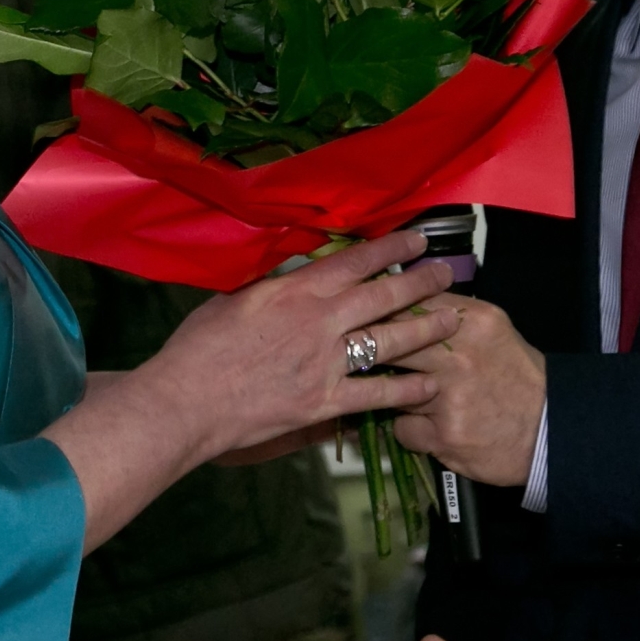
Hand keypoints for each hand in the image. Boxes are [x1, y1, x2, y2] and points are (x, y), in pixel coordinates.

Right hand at [153, 229, 459, 463]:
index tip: (415, 238)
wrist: (187, 400)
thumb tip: (294, 268)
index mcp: (295, 290)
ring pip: (390, 340)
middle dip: (421, 281)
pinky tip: (430, 383)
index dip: (390, 247)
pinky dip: (408, 389)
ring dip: (426, 328)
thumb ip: (272, 283)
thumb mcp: (234, 297)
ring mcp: (326, 363)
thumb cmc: (199, 347)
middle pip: (383, 295)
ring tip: (452, 319)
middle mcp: (319, 322)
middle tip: (447, 272)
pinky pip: (377, 394)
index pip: (354, 261)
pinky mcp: (324, 402)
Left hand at [389, 293, 545, 486]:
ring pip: (391, 388)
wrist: (551, 429)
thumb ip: (449, 312)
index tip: (370, 321)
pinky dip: (408, 429)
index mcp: (471, 321)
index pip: (409, 305)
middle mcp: (459, 356)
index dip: (382, 314)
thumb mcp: (491, 329)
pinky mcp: (444, 435)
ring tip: (407, 396)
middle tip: (368, 358)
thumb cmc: (514, 374)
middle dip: (377, 353)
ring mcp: (449, 397)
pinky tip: (427, 427)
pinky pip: (401, 428)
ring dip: (392, 394)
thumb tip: (400, 296)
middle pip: (392, 344)